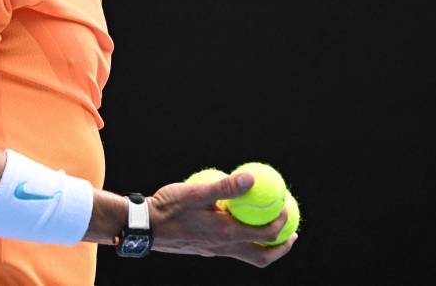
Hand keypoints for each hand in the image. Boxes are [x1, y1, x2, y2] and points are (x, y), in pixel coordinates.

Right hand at [146, 172, 297, 266]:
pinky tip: (237, 219)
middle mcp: (222, 248)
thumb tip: (251, 178)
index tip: (286, 206)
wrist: (143, 227)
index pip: (265, 235)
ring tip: (270, 228)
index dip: (282, 223)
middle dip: (280, 247)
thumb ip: (224, 187)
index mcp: (225, 235)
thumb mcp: (196, 193)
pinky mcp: (204, 248)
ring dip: (263, 245)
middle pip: (261, 257)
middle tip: (292, 234)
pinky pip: (232, 247)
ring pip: (247, 254)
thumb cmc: (167, 208)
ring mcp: (213, 250)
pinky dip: (244, 238)